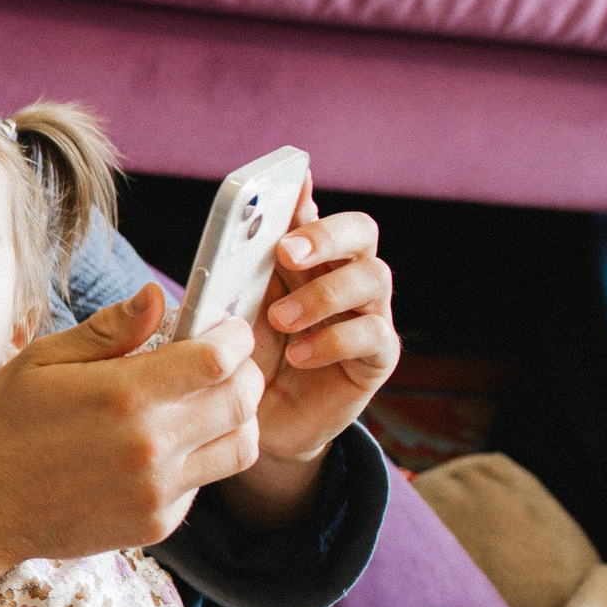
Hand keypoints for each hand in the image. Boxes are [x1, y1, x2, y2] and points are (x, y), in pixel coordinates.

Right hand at [0, 282, 261, 606]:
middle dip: (244, 371)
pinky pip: (204, 483)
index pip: (219, 359)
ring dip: (234, 417)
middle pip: (242, 400)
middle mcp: (151, 447)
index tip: (224, 328)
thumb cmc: (2, 427)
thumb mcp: (42, 361)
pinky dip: (198, 457)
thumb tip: (156, 298)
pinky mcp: (157, 522)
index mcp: (124, 396)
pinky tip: (159, 446)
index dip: (233, 336)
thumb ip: (109, 330)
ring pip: (239, 446)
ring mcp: (158, 490)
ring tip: (203, 402)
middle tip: (223, 361)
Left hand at [220, 184, 399, 527]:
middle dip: (325, 234)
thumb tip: (230, 232)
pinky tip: (299, 355)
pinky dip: (334, 340)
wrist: (257, 424)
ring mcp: (366, 312)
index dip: (306, 195)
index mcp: (305, 258)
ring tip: (281, 320)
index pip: (314, 212)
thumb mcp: (231, 315)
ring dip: (324, 293)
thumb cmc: (243, 359)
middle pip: (361, 231)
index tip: (289, 183)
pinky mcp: (376, 355)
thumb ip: (234, 275)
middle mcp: (343, 275)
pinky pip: (373, 334)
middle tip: (285, 253)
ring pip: (374, 277)